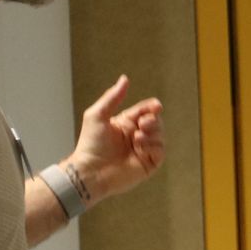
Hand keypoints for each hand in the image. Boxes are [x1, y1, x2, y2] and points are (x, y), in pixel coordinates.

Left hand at [69, 75, 164, 202]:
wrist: (90, 170)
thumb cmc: (90, 144)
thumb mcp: (97, 115)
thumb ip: (112, 97)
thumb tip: (125, 79)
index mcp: (126, 124)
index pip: (145, 111)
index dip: (152, 107)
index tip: (156, 106)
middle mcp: (136, 136)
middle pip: (156, 121)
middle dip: (153, 120)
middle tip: (143, 124)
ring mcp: (143, 150)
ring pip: (160, 135)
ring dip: (152, 134)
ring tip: (137, 137)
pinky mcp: (148, 164)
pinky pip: (160, 151)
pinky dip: (154, 146)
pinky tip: (141, 147)